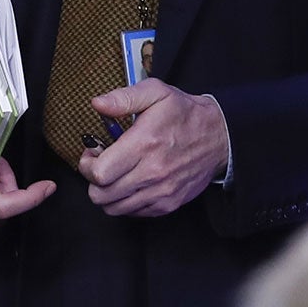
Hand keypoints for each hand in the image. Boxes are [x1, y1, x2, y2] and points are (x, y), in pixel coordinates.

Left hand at [79, 80, 226, 216]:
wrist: (220, 136)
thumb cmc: (185, 114)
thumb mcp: (156, 92)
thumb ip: (123, 98)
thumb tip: (97, 104)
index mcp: (144, 144)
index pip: (99, 173)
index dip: (87, 165)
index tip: (93, 154)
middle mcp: (152, 172)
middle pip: (101, 195)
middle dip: (94, 181)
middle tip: (102, 165)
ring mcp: (161, 191)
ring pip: (114, 208)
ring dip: (108, 193)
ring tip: (117, 175)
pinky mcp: (168, 204)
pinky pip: (133, 213)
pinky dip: (126, 202)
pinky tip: (133, 183)